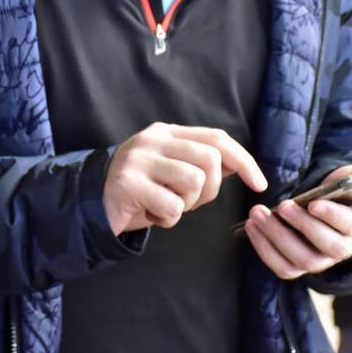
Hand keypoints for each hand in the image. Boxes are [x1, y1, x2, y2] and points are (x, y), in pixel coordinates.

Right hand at [104, 123, 268, 235]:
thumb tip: (240, 164)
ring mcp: (138, 160)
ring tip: (165, 205)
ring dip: (186, 205)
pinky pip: (172, 207)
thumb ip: (200, 163)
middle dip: (211, 190)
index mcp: (166, 132)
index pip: (216, 138)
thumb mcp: (171, 170)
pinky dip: (167, 219)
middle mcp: (153, 140)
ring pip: (194, 182)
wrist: (92, 204)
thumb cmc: (140, 191)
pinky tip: (150, 214)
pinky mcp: (127, 184)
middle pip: (210, 159)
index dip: (244, 160)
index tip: (259, 183)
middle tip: (189, 202)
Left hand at [244, 164, 351, 279]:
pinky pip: (283, 268)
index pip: (349, 226)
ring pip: (301, 261)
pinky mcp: (302, 265)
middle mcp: (345, 249)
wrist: (341, 210)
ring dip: (276, 239)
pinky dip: (265, 250)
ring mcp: (323, 260)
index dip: (331, 216)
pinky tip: (252, 228)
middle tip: (281, 206)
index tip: (313, 203)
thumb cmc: (350, 192)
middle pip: (326, 246)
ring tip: (257, 215)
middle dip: (301, 226)